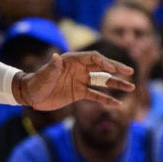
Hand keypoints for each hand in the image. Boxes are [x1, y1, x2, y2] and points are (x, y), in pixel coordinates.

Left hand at [16, 52, 134, 109]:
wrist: (30, 95)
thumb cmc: (36, 82)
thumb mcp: (44, 75)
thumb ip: (52, 67)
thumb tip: (56, 57)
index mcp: (73, 61)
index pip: (94, 58)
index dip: (104, 62)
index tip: (113, 69)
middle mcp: (80, 69)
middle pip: (102, 67)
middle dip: (117, 69)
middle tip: (130, 71)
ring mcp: (81, 81)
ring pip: (103, 81)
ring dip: (117, 84)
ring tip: (131, 87)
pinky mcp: (80, 93)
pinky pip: (96, 96)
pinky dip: (107, 100)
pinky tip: (118, 104)